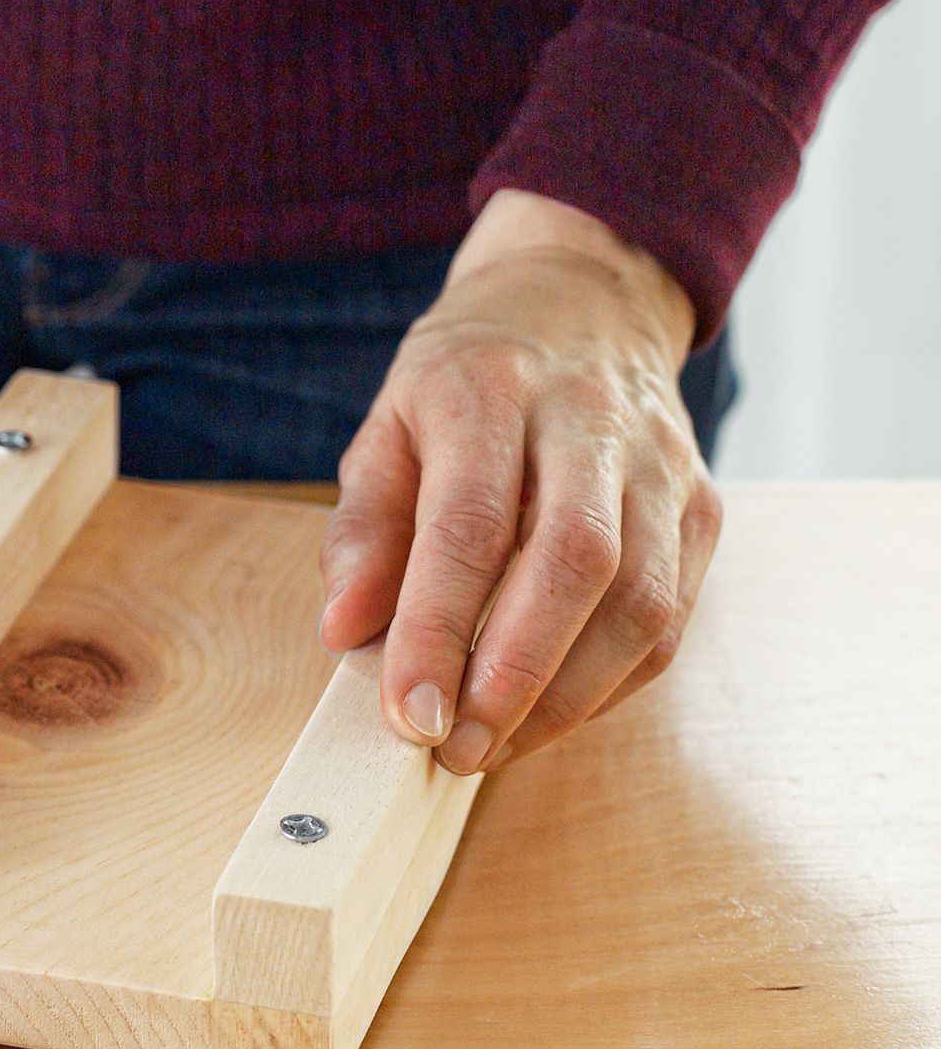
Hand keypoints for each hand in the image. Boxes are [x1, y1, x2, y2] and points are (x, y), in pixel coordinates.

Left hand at [319, 189, 722, 771]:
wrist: (582, 301)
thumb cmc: (468, 378)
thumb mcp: (389, 423)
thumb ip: (363, 527)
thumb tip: (345, 630)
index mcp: (490, 390)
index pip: (469, 524)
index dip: (438, 629)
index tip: (408, 713)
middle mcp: (588, 420)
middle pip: (574, 563)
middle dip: (515, 676)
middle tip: (457, 748)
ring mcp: (659, 463)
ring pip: (641, 600)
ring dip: (568, 695)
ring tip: (497, 744)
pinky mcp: (702, 504)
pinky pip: (671, 615)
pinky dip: (612, 681)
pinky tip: (553, 711)